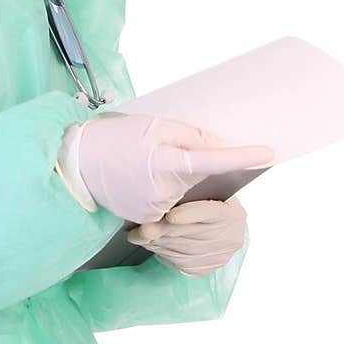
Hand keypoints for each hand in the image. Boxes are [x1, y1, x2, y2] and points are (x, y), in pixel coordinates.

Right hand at [70, 112, 273, 223]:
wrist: (76, 164)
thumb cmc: (114, 139)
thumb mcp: (154, 126)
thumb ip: (190, 136)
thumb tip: (219, 146)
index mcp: (166, 161)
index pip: (212, 159)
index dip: (241, 157)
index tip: (267, 153)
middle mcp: (164, 190)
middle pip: (198, 176)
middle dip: (192, 163)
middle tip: (160, 149)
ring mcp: (156, 208)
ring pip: (183, 191)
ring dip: (175, 178)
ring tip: (143, 165)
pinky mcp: (147, 217)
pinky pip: (168, 202)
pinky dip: (162, 190)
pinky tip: (140, 180)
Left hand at [125, 196, 247, 276]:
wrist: (224, 225)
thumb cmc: (209, 201)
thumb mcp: (206, 191)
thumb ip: (189, 192)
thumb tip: (161, 192)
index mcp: (231, 212)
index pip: (212, 212)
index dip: (191, 214)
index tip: (171, 216)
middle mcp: (229, 236)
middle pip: (191, 234)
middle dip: (161, 231)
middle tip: (139, 228)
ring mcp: (218, 255)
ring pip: (181, 250)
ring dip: (156, 243)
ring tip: (137, 235)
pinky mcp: (205, 268)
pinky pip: (178, 262)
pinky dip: (161, 252)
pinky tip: (150, 244)